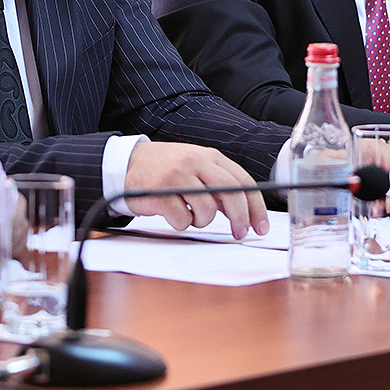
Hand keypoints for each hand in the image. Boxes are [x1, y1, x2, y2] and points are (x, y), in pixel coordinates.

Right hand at [123, 142, 268, 238]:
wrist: (129, 162)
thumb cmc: (168, 169)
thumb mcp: (197, 168)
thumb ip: (220, 185)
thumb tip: (244, 211)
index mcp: (209, 156)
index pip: (243, 181)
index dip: (256, 207)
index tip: (260, 226)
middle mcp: (196, 162)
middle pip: (231, 193)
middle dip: (240, 218)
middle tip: (239, 233)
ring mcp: (178, 176)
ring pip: (208, 209)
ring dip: (202, 220)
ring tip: (190, 214)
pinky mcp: (160, 193)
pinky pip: (182, 219)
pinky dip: (181, 223)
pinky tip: (173, 213)